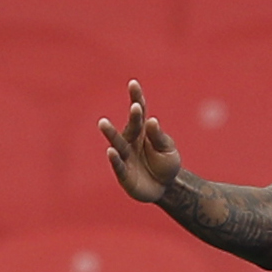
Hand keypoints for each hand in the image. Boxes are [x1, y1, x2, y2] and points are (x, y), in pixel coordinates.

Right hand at [97, 79, 181, 203]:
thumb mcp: (168, 150)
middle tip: (135, 107)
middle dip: (132, 117)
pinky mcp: (123, 173)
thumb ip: (159, 136)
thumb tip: (151, 120)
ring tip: (103, 122)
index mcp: (143, 132)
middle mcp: (131, 141)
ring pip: (118, 143)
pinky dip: (114, 158)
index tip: (133, 83)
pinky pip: (118, 164)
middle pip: (131, 126)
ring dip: (111, 133)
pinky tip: (110, 150)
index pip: (139, 112)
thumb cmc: (166, 164)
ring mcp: (126, 156)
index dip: (136, 98)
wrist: (165, 188)